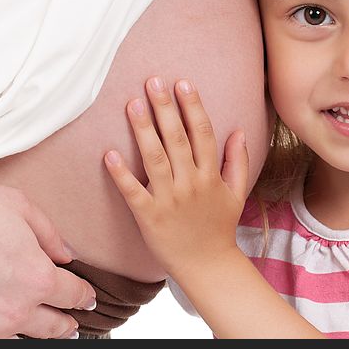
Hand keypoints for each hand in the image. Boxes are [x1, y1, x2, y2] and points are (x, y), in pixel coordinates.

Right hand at [0, 176, 96, 338]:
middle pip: (55, 328)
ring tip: (39, 336)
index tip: (86, 298)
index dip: (83, 296)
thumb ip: (50, 235)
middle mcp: (15, 311)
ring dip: (34, 339)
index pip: (73, 295)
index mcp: (37, 278)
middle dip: (67, 325)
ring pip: (21, 345)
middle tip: (71, 325)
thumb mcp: (20, 207)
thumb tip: (67, 256)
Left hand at [104, 76, 248, 278]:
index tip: (182, 83)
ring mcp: (169, 200)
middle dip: (165, 108)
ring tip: (133, 104)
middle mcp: (190, 184)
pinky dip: (121, 174)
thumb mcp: (236, 193)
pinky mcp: (149, 217)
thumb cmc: (219, 228)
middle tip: (152, 81)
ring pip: (156, 159)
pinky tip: (109, 154)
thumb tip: (240, 131)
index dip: (192, 106)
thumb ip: (238, 161)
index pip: (202, 133)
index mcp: (210, 175)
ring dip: (144, 130)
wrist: (208, 267)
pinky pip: (133, 192)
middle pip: (178, 139)